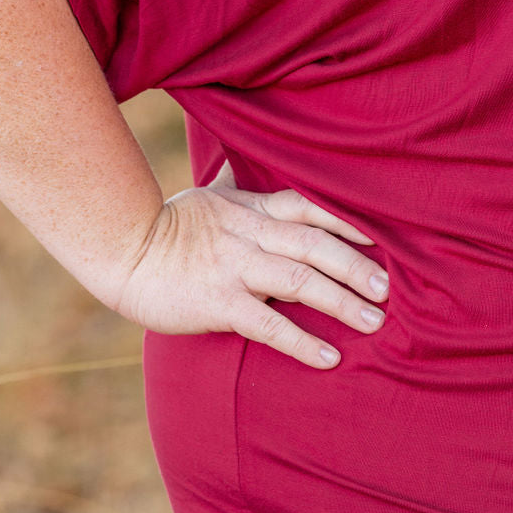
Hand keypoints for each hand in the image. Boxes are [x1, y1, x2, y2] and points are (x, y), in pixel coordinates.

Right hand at [108, 160, 387, 368]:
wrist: (121, 250)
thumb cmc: (166, 225)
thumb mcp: (205, 195)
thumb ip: (234, 182)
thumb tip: (240, 155)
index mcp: (250, 208)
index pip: (309, 205)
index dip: (348, 217)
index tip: (384, 233)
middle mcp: (249, 234)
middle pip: (314, 245)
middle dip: (356, 265)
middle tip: (391, 287)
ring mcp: (234, 268)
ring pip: (299, 281)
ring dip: (341, 301)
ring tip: (374, 321)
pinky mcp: (218, 303)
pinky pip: (267, 323)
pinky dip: (301, 341)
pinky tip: (328, 358)